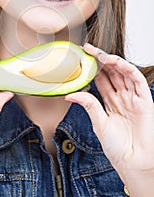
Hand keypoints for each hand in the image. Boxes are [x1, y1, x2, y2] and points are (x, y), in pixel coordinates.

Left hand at [65, 44, 153, 180]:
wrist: (133, 164)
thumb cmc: (118, 148)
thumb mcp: (98, 123)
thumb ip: (88, 105)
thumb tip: (70, 94)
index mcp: (111, 102)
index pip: (102, 79)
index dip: (93, 67)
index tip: (81, 57)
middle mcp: (122, 97)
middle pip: (112, 73)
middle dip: (101, 60)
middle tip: (89, 49)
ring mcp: (133, 98)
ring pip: (123, 73)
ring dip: (113, 61)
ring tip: (100, 54)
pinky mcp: (145, 101)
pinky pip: (137, 80)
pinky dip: (128, 69)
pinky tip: (116, 62)